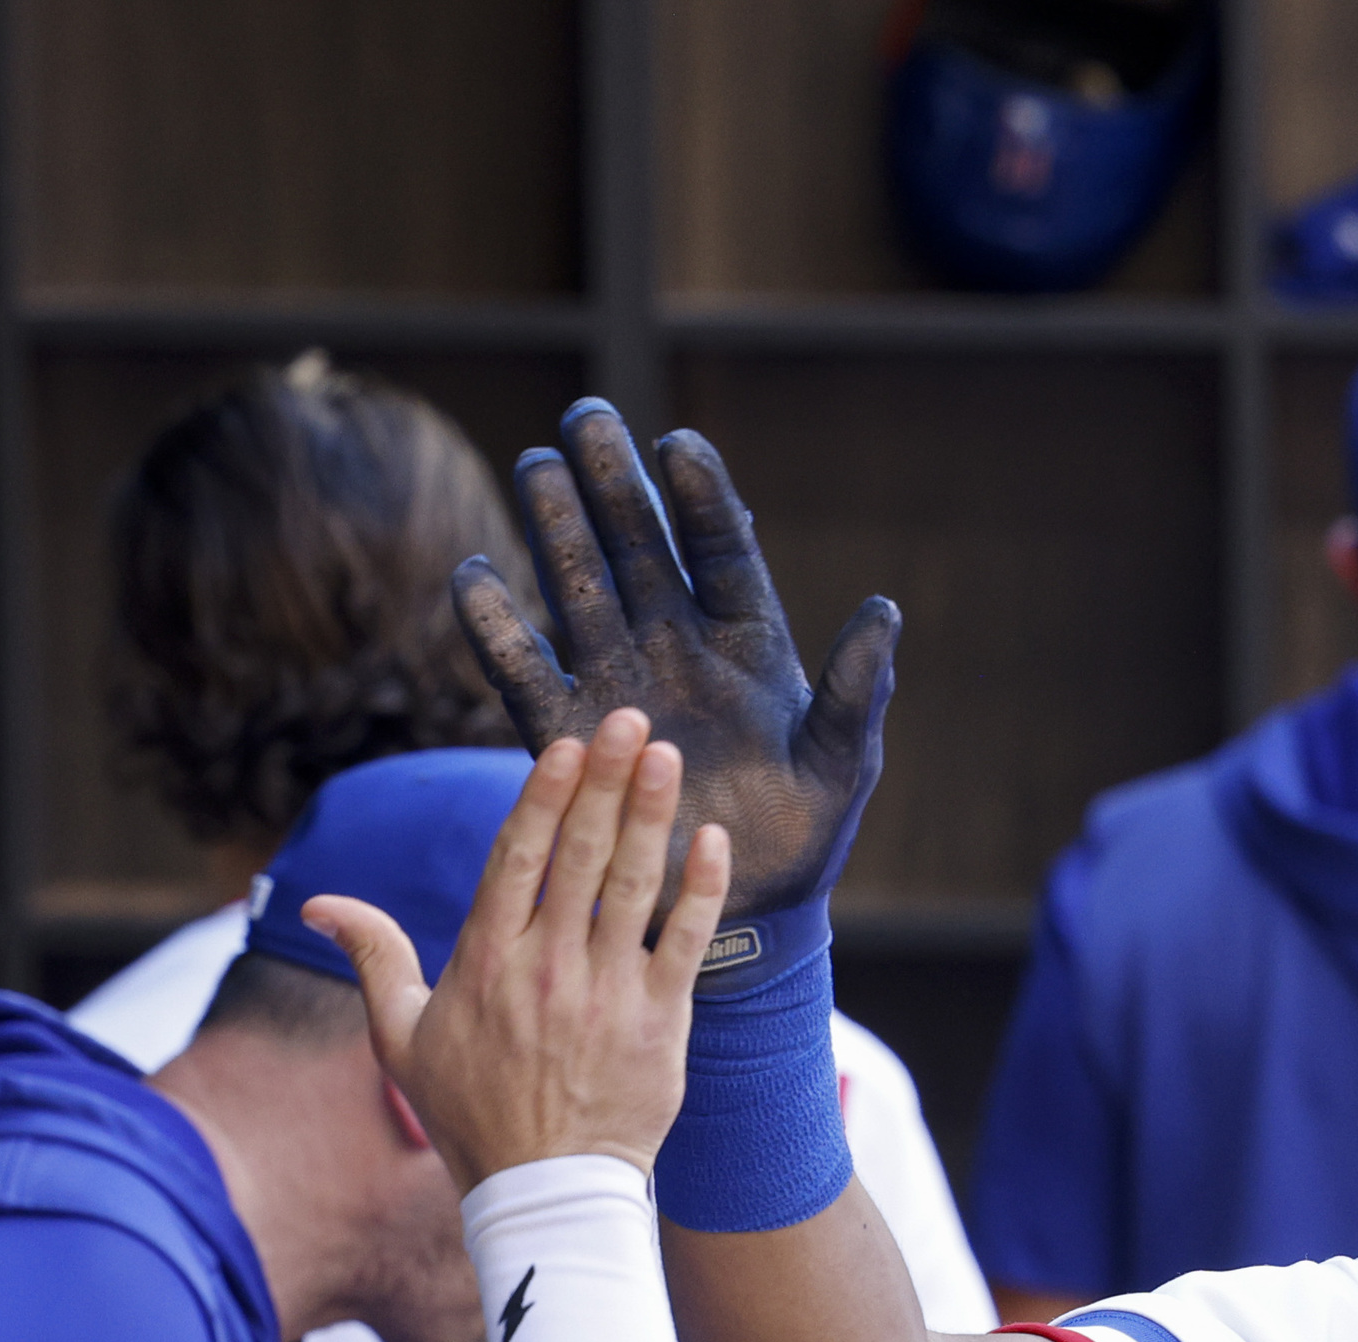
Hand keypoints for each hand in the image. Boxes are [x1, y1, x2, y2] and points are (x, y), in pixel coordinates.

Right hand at [306, 713, 728, 1186]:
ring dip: (653, 816)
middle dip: (607, 782)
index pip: (517, 858)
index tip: (568, 744)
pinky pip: (685, 942)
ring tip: (670, 757)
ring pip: (634, 887)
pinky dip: (701, 891)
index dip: (545, 796)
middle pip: (581, 855)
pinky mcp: (659, 1022)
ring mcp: (606, 993)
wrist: (545, 1189)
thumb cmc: (470, 1112)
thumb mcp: (401, 1036)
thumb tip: (316, 903)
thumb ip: (372, 956)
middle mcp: (546, 967)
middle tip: (633, 720)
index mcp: (484, 961)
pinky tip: (713, 841)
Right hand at [454, 399, 899, 954]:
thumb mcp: (844, 762)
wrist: (747, 909)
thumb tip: (883, 610)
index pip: (722, 552)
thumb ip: (857, 690)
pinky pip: (526, 673)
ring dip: (556, 532)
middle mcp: (677, 649)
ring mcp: (619, 684)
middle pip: (639, 551)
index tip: (676, 444)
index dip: (700, 498)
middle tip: (584, 416)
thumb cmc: (808, 833)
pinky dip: (497, 630)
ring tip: (536, 468)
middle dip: (614, 487)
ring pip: (580, 592)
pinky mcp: (572, 734)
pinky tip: (474, 578)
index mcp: (749, 646)